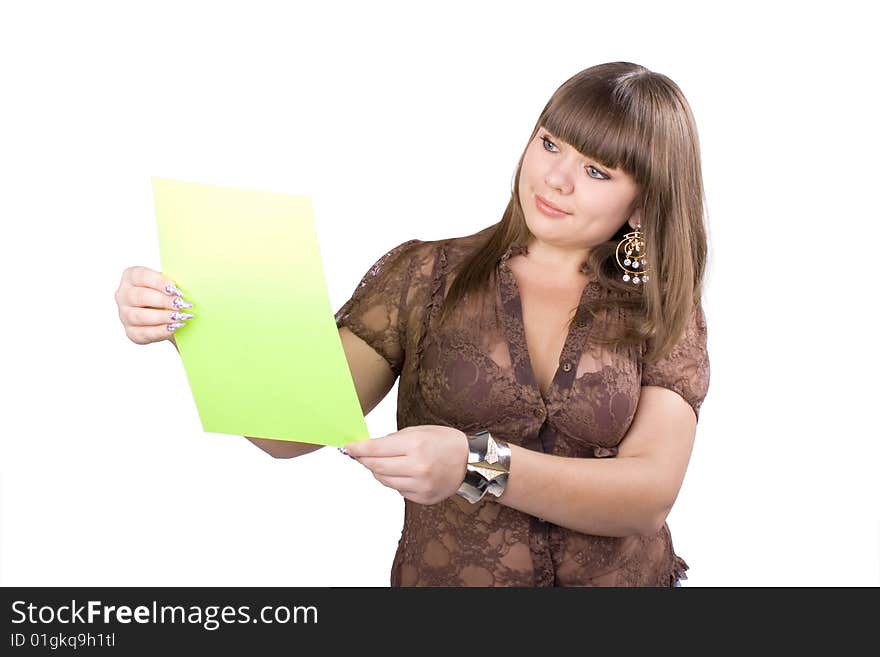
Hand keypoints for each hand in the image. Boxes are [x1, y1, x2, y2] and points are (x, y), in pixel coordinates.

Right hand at [115, 266, 193, 344]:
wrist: (170, 314)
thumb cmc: (169, 295)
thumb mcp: (171, 284)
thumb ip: (175, 283)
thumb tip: (191, 283)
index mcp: (131, 277)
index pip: (140, 276)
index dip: (158, 282)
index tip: (175, 288)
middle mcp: (123, 295)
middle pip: (139, 296)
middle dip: (162, 300)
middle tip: (181, 304)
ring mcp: (125, 314)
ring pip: (139, 316)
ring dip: (161, 317)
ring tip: (179, 317)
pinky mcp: (131, 332)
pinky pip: (143, 333)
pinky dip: (160, 331)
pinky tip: (173, 327)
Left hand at [342, 426, 469, 504]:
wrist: (469, 462)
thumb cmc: (444, 442)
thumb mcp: (418, 431)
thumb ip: (392, 441)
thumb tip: (366, 448)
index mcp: (415, 446)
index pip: (375, 449)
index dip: (357, 448)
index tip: (347, 447)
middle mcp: (417, 467)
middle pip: (376, 467)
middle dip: (364, 460)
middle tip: (358, 454)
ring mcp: (420, 486)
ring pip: (384, 480)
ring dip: (378, 471)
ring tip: (385, 462)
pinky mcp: (423, 498)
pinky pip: (398, 490)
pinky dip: (394, 481)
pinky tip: (403, 472)